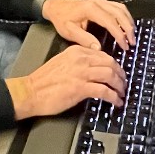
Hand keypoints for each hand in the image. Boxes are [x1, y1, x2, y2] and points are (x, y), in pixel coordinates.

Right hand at [7, 45, 125, 119]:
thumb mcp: (61, 62)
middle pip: (110, 63)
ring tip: (122, 93)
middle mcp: (80, 59)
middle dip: (121, 75)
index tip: (118, 72)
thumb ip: (78, 62)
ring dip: (119, 86)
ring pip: (110, 75)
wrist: (30, 92)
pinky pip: (104, 91)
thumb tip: (93, 69)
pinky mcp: (81, 88)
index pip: (103, 54)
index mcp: (76, 51)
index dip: (114, 65)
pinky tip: (116, 102)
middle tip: (124, 83)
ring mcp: (81, 73)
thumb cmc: (43, 81)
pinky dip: (114, 97)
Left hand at [42, 0, 134, 51]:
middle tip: (132, 42)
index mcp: (90, 9)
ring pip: (120, 8)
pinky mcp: (100, 2)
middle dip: (128, 28)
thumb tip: (98, 48)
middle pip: (119, 13)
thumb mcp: (69, 31)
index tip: (125, 45)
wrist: (55, 7)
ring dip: (128, 21)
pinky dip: (124, 16)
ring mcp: (100, 1)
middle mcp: (97, 2)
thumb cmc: (61, 18)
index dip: (120, 34)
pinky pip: (117, 7)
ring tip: (131, 35)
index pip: (110, 22)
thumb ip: (84, 39)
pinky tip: (126, 24)